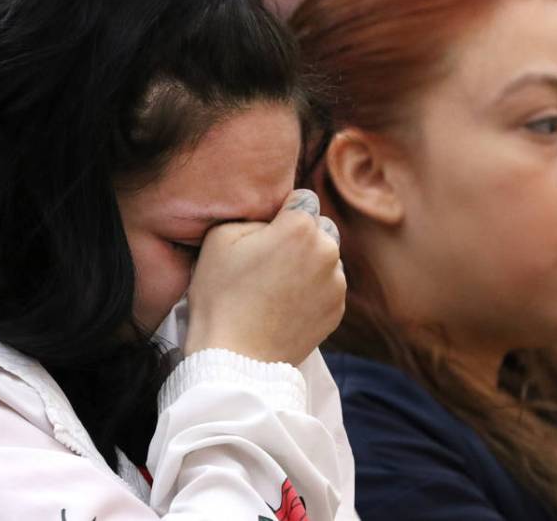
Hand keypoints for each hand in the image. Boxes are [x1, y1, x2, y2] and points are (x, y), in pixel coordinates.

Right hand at [183, 189, 345, 364]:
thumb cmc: (222, 296)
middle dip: (300, 236)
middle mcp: (328, 251)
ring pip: (325, 258)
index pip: (303, 198)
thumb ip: (253, 215)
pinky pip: (327, 286)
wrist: (235, 357)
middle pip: (320, 227)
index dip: (282, 212)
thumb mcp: (219, 237)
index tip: (265, 232)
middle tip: (269, 260)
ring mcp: (336, 284)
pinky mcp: (337, 310)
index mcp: (302, 227)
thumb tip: (272, 219)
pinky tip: (284, 304)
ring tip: (275, 286)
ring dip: (308, 263)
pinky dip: (312, 290)